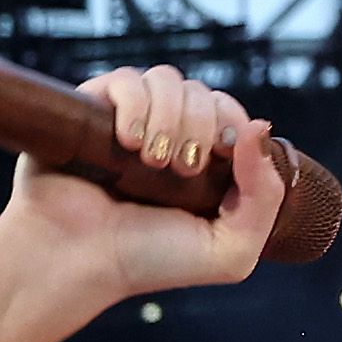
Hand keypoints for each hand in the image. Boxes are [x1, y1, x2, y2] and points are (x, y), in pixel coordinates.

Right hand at [0, 64, 288, 302]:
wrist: (78, 261)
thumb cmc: (149, 261)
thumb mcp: (230, 250)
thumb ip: (264, 198)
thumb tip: (260, 127)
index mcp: (205, 165)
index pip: (232, 115)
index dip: (232, 124)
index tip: (220, 156)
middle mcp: (170, 137)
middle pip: (203, 93)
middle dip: (200, 127)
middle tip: (182, 170)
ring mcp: (132, 120)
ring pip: (166, 79)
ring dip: (168, 117)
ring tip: (151, 160)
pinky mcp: (94, 109)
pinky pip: (126, 79)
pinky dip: (135, 104)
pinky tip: (129, 141)